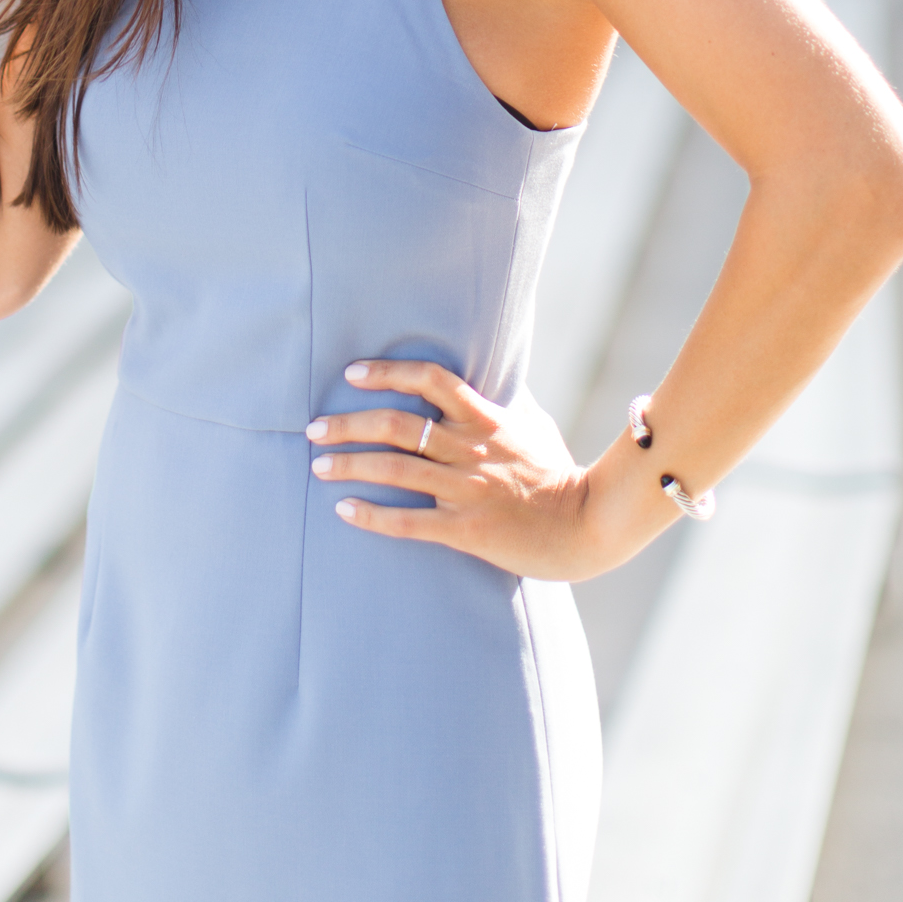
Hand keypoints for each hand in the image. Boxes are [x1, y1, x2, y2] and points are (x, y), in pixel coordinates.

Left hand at [306, 359, 587, 581]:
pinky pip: (409, 522)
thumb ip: (503, 403)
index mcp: (485, 419)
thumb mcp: (534, 424)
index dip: (388, 371)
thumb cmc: (559, 474)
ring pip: (395, 470)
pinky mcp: (466, 530)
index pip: (431, 379)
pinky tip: (344, 510)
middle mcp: (470, 449)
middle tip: (314, 427)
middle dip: (349, 423)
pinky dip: (372, 515)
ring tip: (318, 465)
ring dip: (350, 464)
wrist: (588, 525)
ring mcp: (466, 490)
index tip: (352, 373)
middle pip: (397, 424)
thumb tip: (490, 375)